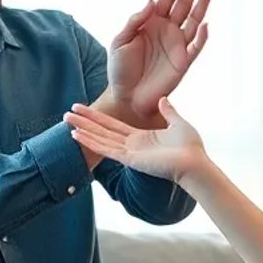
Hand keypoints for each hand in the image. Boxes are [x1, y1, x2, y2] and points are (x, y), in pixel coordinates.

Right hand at [64, 96, 209, 183]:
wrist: (195, 163)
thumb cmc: (190, 148)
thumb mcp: (178, 123)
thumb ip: (168, 112)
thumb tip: (163, 99)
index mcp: (141, 137)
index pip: (113, 125)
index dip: (98, 117)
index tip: (83, 109)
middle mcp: (131, 145)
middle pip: (102, 131)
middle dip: (85, 123)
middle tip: (66, 115)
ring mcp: (129, 153)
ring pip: (100, 139)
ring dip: (83, 131)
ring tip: (66, 123)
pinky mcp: (129, 158)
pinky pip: (106, 149)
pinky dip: (91, 142)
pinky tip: (77, 136)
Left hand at [107, 0, 212, 123]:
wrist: (126, 97)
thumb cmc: (120, 69)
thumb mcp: (120, 41)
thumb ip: (134, 20)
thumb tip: (151, 1)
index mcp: (152, 22)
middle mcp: (167, 30)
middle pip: (184, 3)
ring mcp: (177, 44)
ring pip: (194, 20)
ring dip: (202, 4)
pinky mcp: (183, 61)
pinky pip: (196, 47)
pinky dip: (202, 36)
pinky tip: (206, 24)